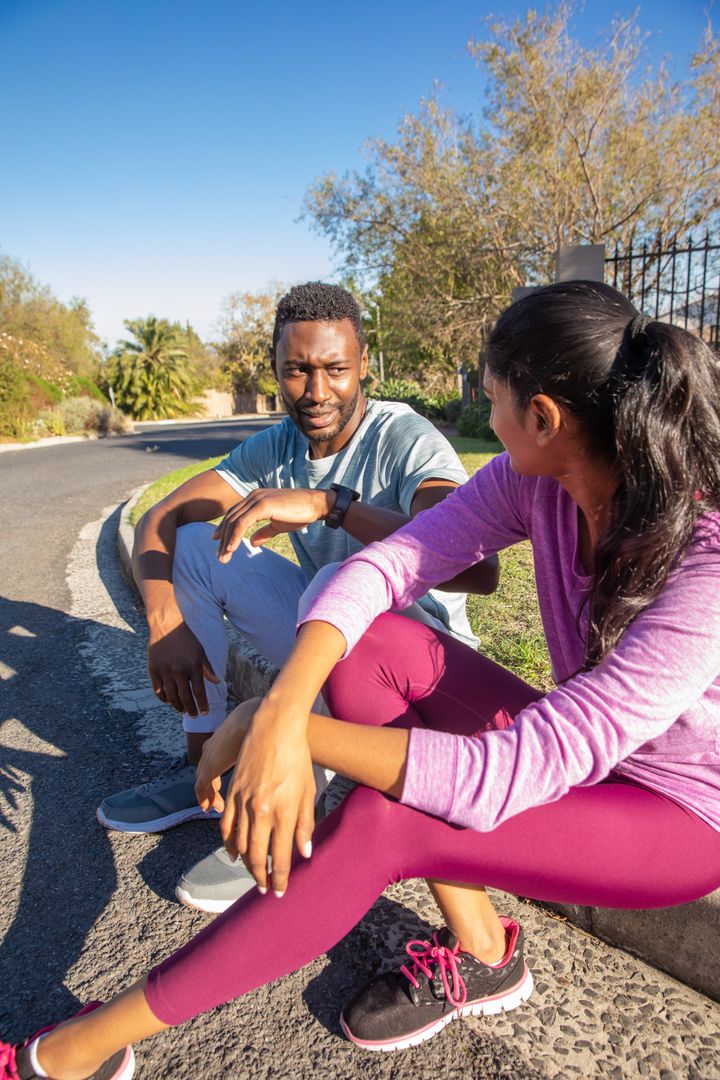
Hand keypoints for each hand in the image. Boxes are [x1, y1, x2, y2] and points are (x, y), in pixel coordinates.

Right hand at [147, 617, 218, 716]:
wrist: (166, 624)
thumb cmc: (186, 638)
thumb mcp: (201, 651)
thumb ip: (207, 668)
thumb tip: (217, 682)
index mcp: (193, 667)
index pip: (199, 692)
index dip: (202, 705)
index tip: (205, 713)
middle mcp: (179, 671)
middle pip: (185, 698)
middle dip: (191, 709)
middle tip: (194, 716)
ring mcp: (165, 671)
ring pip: (171, 697)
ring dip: (178, 706)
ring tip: (182, 710)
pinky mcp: (153, 670)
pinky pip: (158, 690)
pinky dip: (163, 698)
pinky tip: (168, 701)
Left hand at [195, 698, 260, 811]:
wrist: (261, 719)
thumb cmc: (268, 725)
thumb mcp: (264, 737)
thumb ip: (264, 747)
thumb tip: (278, 755)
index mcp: (223, 737)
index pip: (214, 759)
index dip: (219, 775)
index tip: (226, 788)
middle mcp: (212, 747)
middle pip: (205, 770)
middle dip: (212, 788)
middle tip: (219, 802)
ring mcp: (210, 757)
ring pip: (202, 781)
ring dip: (210, 796)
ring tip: (219, 808)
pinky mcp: (210, 768)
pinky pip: (201, 787)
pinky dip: (206, 798)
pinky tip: (216, 807)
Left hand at [213, 488, 333, 562]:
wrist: (316, 505)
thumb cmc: (301, 513)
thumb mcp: (278, 525)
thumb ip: (264, 532)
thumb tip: (252, 542)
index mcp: (256, 498)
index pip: (234, 514)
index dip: (224, 529)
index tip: (218, 544)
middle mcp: (253, 496)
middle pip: (230, 518)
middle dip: (223, 539)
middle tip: (220, 557)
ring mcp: (257, 499)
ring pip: (234, 522)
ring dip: (227, 541)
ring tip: (224, 558)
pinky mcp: (263, 505)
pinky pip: (243, 523)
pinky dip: (235, 537)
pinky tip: (232, 549)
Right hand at [220, 702, 314, 895]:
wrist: (273, 729)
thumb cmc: (297, 759)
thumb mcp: (308, 792)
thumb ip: (305, 824)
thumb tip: (304, 852)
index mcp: (283, 812)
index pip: (281, 857)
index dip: (281, 878)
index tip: (281, 891)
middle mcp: (261, 810)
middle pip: (257, 856)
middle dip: (261, 877)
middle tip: (265, 889)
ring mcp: (243, 802)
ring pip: (240, 844)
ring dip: (246, 863)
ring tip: (253, 872)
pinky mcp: (231, 792)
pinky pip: (226, 825)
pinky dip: (229, 842)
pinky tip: (234, 852)